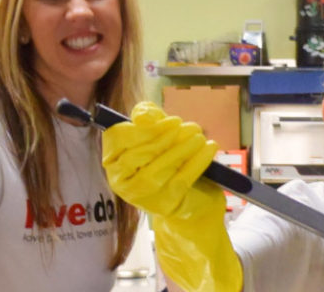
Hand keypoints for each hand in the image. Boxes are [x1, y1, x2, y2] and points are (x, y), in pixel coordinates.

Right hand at [101, 102, 241, 291]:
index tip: (171, 120)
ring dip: (181, 149)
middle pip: (136, 156)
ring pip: (156, 170)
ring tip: (199, 136)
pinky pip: (179, 182)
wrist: (195, 194)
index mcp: (114, 159)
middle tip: (191, 126)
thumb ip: (148, 115)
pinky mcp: (163, 207)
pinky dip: (196, 162)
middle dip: (165, 138)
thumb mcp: (159, 130)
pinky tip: (209, 148)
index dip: (142, 128)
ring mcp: (141, 197)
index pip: (117, 139)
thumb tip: (144, 117)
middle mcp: (122, 181)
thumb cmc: (171, 157)